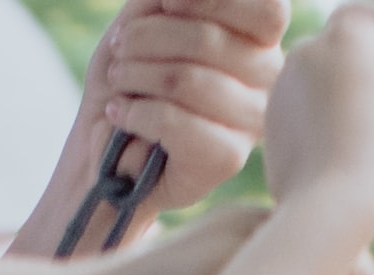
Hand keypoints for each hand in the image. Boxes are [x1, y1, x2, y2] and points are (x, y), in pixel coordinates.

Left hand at [74, 0, 287, 221]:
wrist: (106, 144)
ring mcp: (251, 121)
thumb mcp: (146, 16)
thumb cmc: (131, 76)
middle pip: (210, 39)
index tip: (167, 3)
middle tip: (120, 48)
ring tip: (118, 79)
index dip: (212, 0)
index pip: (267, 9)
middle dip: (146, 37)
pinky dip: (134, 113)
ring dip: (134, 74)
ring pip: (188, 80)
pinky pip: (174, 122)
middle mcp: (266, 79)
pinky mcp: (227, 158)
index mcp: (258, 38)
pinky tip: (120, 114)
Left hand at [264, 4, 373, 214]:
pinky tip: (339, 163)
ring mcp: (281, 90)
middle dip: (360, 75)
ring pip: (319, 90)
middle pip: (340, 54)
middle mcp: (305, 49)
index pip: (367, 17)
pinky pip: (302, 122)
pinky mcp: (269, 128)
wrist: (335, 202)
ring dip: (338, 107)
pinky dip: (319, 135)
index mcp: (347, 31)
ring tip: (363, 147)